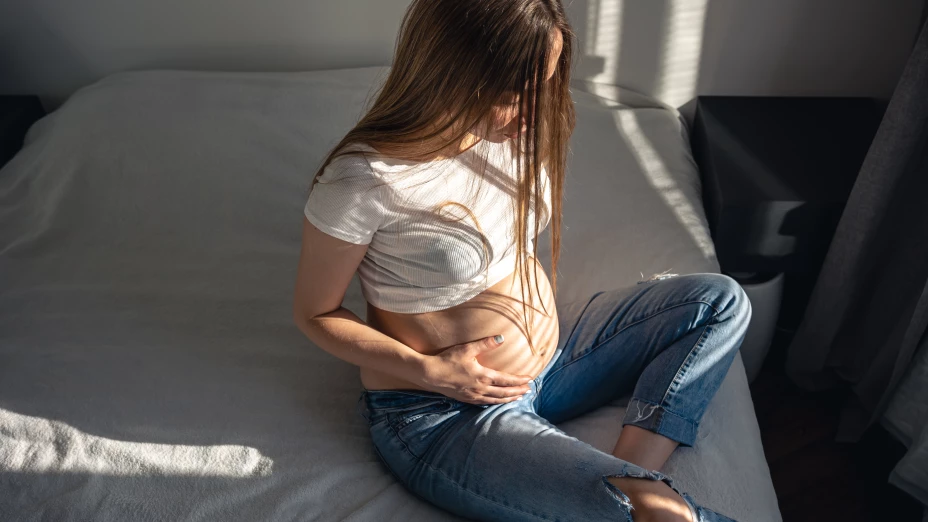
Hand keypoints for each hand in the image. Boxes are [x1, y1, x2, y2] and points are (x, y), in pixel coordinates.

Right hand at [417, 334, 533, 404]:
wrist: (430, 374)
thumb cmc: (447, 360)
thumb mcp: (467, 349)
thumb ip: (485, 343)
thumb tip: (501, 338)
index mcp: (483, 377)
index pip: (506, 380)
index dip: (519, 381)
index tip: (530, 379)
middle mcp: (480, 389)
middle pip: (504, 393)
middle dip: (517, 392)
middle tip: (529, 390)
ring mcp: (473, 396)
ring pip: (496, 400)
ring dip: (508, 399)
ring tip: (518, 398)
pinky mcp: (466, 399)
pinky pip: (485, 403)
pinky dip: (495, 402)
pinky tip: (497, 401)